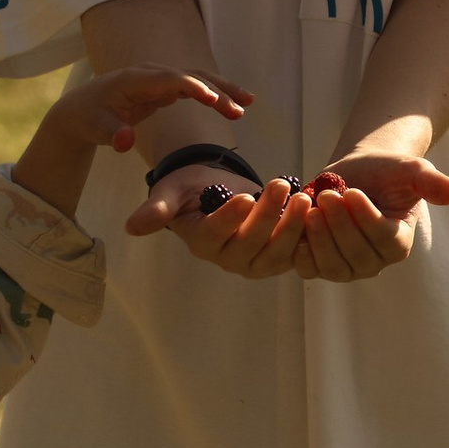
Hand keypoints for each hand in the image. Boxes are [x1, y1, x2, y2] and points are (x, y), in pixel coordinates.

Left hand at [13, 65, 249, 219]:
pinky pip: (195, 87)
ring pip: (197, 78)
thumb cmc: (87, 119)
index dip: (193, 87)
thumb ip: (112, 134)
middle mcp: (151, 74)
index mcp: (134, 80)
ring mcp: (160, 79)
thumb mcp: (95, 129)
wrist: (81, 110)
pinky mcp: (165, 87)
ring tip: (248, 103)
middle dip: (217, 90)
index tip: (213, 101)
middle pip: (190, 75)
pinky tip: (234, 105)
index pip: (170, 78)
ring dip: (222, 89)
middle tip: (240, 110)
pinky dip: (214, 94)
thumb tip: (124, 142)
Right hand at [125, 166, 318, 275]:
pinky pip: (296, 252)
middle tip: (280, 185)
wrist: (216, 187)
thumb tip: (130, 227)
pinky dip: (308, 234)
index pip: (215, 234)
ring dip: (292, 226)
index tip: (243, 196)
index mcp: (200, 242)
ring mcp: (255, 262)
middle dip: (267, 216)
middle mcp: (227, 258)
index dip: (229, 219)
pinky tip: (318, 211)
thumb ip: (157, 209)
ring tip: (303, 197)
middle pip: (250, 244)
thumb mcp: (170, 192)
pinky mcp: (278, 257)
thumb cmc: (190, 187)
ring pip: (276, 252)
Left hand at [291, 153, 448, 278]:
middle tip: (327, 195)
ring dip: (319, 240)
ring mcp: (347, 268)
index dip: (366, 219)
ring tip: (310, 208)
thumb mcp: (412, 170)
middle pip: (356, 256)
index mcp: (399, 243)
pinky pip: (310, 269)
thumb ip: (432, 183)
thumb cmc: (387, 171)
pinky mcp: (321, 265)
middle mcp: (374, 262)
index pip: (384, 239)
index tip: (351, 192)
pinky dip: (302, 251)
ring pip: (332, 267)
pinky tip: (296, 225)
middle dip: (339, 226)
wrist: (358, 173)